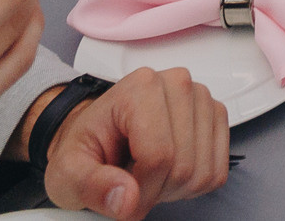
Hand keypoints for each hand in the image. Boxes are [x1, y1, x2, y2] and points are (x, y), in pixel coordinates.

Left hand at [38, 66, 229, 218]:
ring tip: (148, 173)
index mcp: (141, 88)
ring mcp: (202, 99)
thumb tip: (127, 199)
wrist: (99, 133)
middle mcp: (178, 85)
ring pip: (202, 172)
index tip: (121, 193)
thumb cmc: (88, 146)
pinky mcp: (216, 117)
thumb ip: (92, 185)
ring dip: (175, 188)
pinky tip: (169, 170)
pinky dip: (193, 184)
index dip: (140, 191)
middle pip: (183, 166)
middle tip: (132, 181)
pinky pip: (217, 172)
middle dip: (156, 190)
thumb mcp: (68, 172)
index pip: (158, 157)